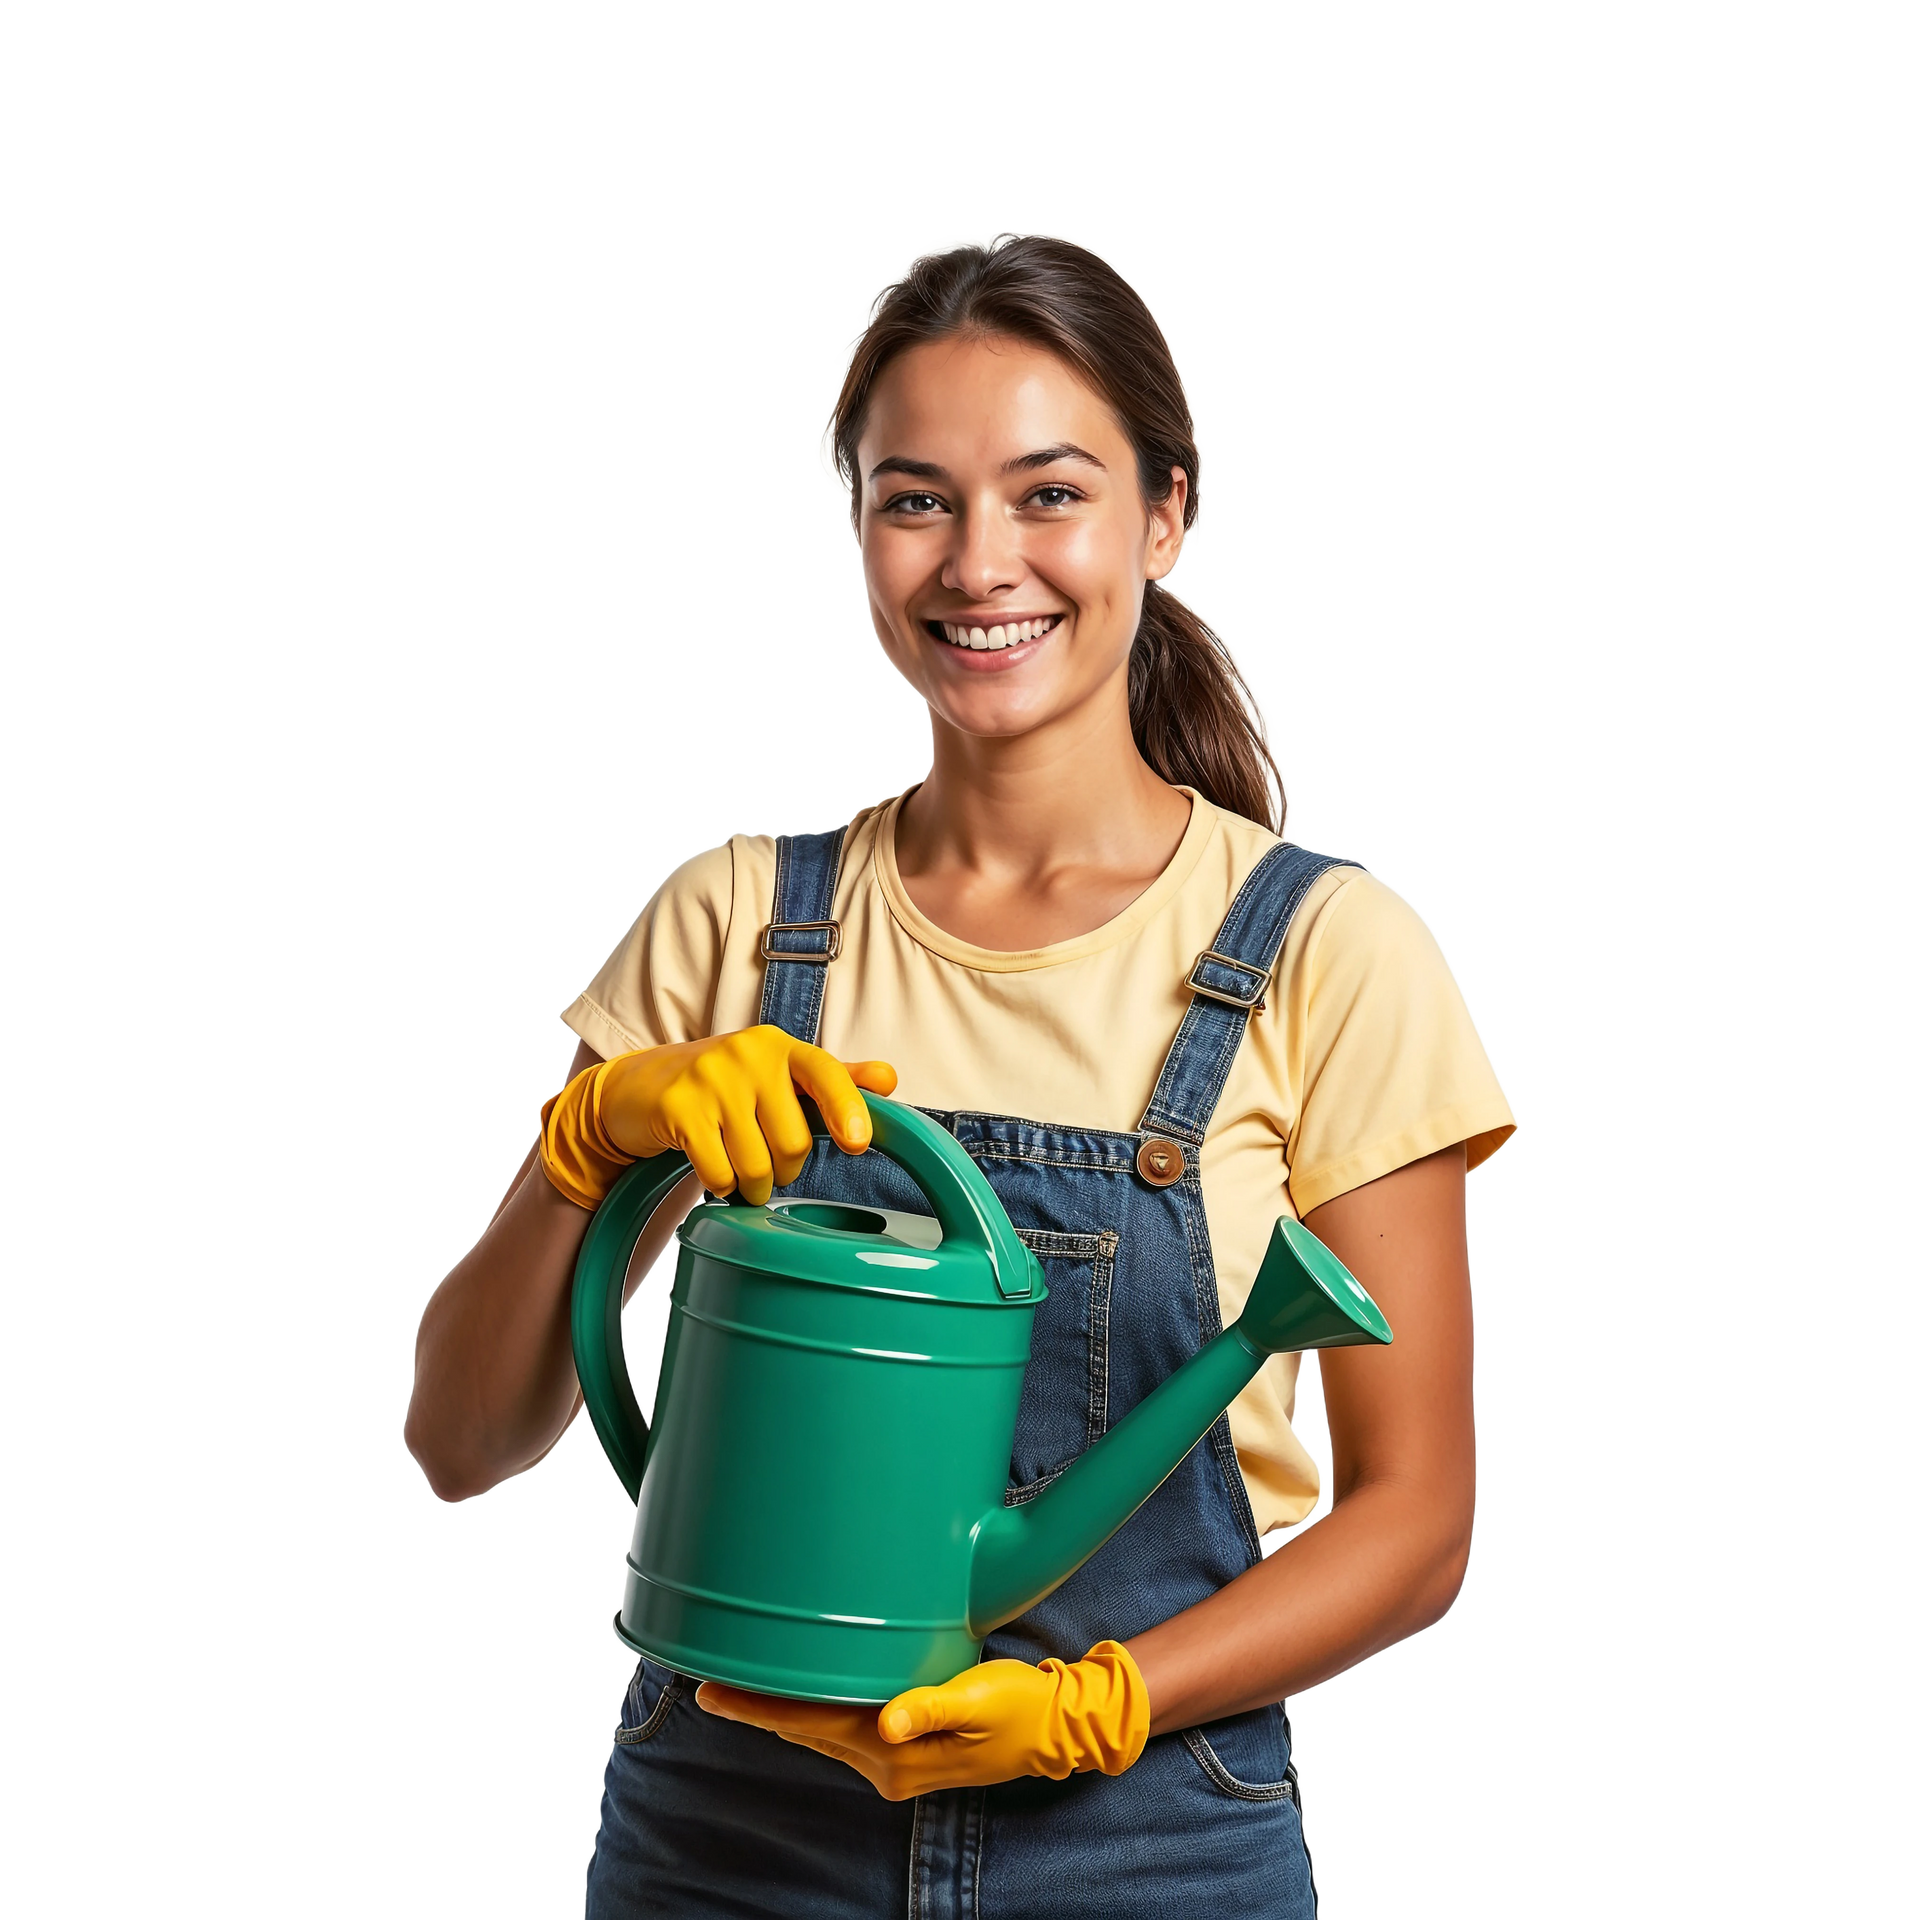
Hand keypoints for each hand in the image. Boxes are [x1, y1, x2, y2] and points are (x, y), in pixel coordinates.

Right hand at [540, 1027, 896, 1209]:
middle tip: (767, 1165)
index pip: (826, 1073)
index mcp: (780, 1047)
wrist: (639, 1087)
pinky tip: (712, 1171)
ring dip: (752, 1186)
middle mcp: (749, 1055)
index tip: (857, 1143)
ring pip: (756, 1165)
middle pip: (794, 1142)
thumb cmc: (722, 1086)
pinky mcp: (678, 1108)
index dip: (848, 1109)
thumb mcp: (777, 1075)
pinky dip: (719, 1186)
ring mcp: (711, 1079)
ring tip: (740, 1172)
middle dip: (784, 1171)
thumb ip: (833, 1080)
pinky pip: (718, 1173)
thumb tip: (890, 1078)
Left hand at [693, 1642, 1150, 1800]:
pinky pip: (843, 1726)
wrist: (1058, 1726)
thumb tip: (887, 1722)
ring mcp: (895, 1757)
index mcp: (896, 1752)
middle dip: (758, 1707)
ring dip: (782, 1708)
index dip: (760, 1707)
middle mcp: (887, 1762)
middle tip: (707, 1684)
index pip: (812, 1723)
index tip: (713, 1694)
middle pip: (806, 1729)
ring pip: (820, 1728)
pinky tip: (800, 1693)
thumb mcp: (980, 1699)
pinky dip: (813, 1710)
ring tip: (740, 1686)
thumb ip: (929, 1708)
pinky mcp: (906, 1743)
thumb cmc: (1021, 1704)